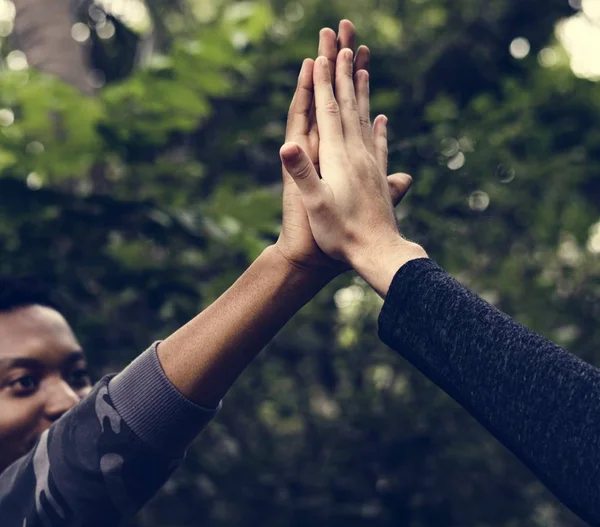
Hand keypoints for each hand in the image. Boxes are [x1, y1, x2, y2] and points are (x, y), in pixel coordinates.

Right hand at [274, 21, 411, 278]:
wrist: (378, 253)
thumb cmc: (341, 235)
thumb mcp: (315, 205)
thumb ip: (303, 173)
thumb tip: (287, 144)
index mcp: (339, 158)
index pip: (328, 111)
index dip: (324, 83)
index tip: (322, 54)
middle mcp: (358, 154)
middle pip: (350, 104)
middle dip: (344, 71)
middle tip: (344, 40)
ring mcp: (371, 164)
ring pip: (366, 118)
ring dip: (362, 90)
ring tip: (363, 66)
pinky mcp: (379, 176)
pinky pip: (379, 142)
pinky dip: (379, 126)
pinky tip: (383, 117)